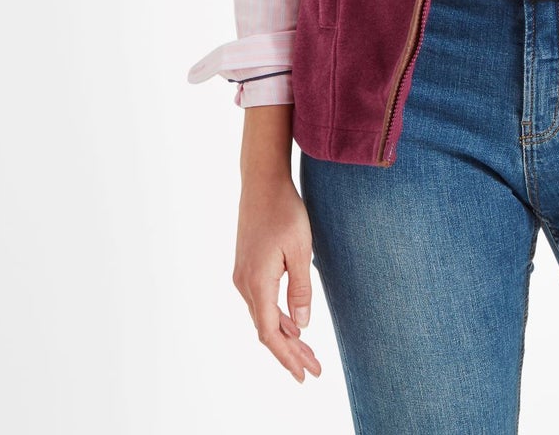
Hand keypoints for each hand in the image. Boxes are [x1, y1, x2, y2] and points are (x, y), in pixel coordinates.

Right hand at [231, 170, 323, 382]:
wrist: (261, 182)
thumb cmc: (284, 211)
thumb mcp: (301, 249)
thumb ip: (301, 288)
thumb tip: (302, 325)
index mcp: (258, 282)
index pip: (270, 333)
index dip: (287, 357)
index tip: (304, 375)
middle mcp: (244, 283)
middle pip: (267, 330)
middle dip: (290, 353)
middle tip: (314, 370)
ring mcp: (243, 275)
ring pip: (264, 317)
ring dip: (286, 336)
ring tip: (309, 354)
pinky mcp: (247, 267)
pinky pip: (262, 302)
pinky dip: (279, 318)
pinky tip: (295, 325)